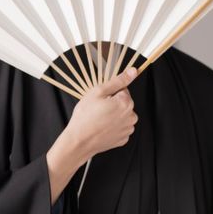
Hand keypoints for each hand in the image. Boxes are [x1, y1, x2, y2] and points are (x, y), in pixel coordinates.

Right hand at [46, 67, 138, 203]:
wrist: (79, 142)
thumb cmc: (85, 117)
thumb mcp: (98, 92)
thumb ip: (118, 81)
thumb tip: (133, 71)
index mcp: (126, 102)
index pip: (123, 90)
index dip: (110, 93)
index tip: (101, 99)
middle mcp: (131, 116)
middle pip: (124, 102)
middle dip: (113, 104)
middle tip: (98, 109)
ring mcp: (128, 129)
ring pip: (123, 115)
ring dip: (114, 115)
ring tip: (99, 119)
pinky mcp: (123, 139)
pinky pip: (121, 127)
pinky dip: (114, 126)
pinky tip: (102, 128)